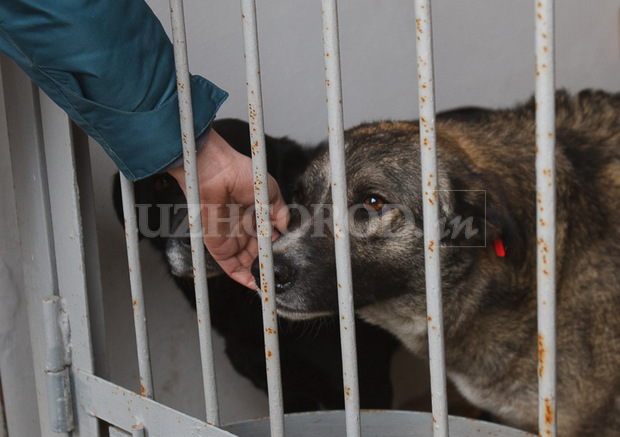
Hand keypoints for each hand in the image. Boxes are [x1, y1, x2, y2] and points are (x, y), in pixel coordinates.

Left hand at [168, 129, 288, 288]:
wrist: (216, 173)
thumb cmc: (242, 174)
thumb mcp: (271, 192)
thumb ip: (281, 212)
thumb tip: (287, 229)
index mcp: (256, 216)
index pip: (269, 238)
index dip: (278, 248)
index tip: (288, 256)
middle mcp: (244, 229)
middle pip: (259, 253)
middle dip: (269, 263)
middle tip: (282, 272)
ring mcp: (231, 238)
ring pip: (247, 263)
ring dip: (259, 273)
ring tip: (272, 281)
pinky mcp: (219, 246)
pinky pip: (231, 267)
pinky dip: (243, 277)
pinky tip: (256, 284)